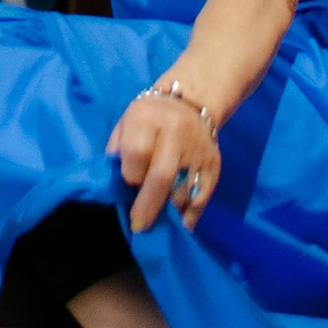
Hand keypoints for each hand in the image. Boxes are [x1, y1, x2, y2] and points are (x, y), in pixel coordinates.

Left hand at [109, 88, 219, 233]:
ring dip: (169, 211)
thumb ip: (116, 153)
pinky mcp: (214, 164)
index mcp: (148, 117)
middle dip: (148, 206)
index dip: (130, 174)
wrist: (191, 102)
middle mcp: (176, 131)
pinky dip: (190, 214)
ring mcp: (198, 149)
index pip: (137, 153)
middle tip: (139, 225)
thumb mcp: (124, 124)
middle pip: (162, 175)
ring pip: (183, 190)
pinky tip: (180, 222)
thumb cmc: (148, 119)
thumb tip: (114, 188)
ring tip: (158, 221)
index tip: (128, 184)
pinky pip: (202, 196)